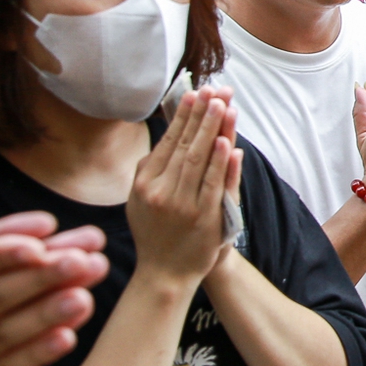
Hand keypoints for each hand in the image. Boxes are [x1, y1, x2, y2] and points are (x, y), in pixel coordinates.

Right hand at [127, 87, 240, 283]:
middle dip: (201, 115)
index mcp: (144, 183)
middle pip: (185, 145)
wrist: (164, 274)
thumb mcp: (139, 200)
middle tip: (214, 90)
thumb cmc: (155, 233)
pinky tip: (226, 142)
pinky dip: (220, 163)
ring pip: (199, 160)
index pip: (168, 142)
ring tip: (223, 105)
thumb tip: (165, 137)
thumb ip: (149, 170)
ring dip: (212, 130)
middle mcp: (161, 191)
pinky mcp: (203, 217)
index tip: (194, 93)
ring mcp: (182, 204)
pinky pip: (213, 185)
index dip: (183, 116)